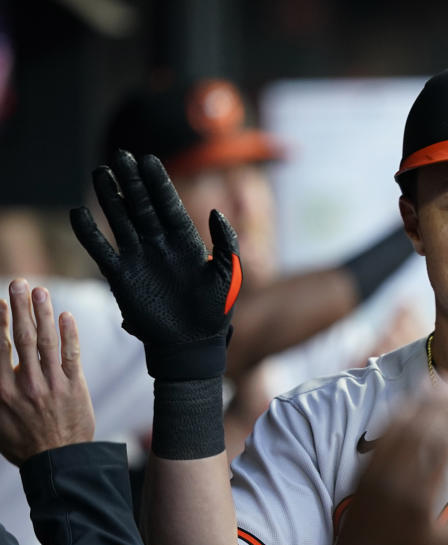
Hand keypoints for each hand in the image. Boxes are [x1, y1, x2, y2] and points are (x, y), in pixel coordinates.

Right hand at [0, 279, 94, 465]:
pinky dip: (69, 334)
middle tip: (19, 283)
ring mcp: (51, 384)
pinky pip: (71, 355)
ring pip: (46, 342)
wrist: (58, 462)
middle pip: (21, 338)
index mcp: (0, 392)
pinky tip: (66, 316)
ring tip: (40, 291)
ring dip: (43, 314)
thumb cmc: (22, 443)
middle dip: (20, 308)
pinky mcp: (74, 387)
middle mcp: (25, 385)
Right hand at [70, 151, 241, 379]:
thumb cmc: (215, 311)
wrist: (193, 344)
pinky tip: (77, 213)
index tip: (148, 159)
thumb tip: (216, 212)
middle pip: (142, 206)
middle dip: (132, 181)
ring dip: (110, 198)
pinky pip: (101, 252)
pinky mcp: (121, 277)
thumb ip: (226, 244)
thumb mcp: (229, 276)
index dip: (158, 182)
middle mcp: (159, 245)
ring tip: (99, 173)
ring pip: (121, 221)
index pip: (169, 205)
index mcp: (186, 242)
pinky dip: (89, 234)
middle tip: (120, 155)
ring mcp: (139, 259)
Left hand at [335, 389, 447, 544]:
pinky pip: (381, 435)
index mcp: (424, 496)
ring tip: (436, 382)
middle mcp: (399, 478)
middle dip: (442, 401)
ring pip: (401, 427)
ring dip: (420, 400)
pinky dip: (397, 415)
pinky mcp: (364, 470)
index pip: (444, 446)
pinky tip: (408, 401)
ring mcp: (378, 472)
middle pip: (423, 428)